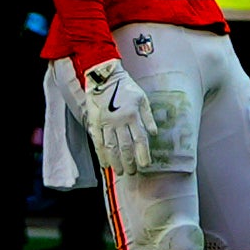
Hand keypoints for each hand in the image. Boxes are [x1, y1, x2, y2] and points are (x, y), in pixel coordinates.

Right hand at [80, 58, 156, 174]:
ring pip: (111, 147)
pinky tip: (105, 164)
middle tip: (132, 172)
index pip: (140, 139)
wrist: (104, 76)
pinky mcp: (94, 122)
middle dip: (129, 162)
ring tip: (120, 172)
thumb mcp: (142, 98)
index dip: (143, 154)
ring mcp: (105, 123)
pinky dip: (101, 154)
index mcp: (132, 115)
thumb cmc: (126, 87)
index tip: (145, 165)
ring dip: (116, 161)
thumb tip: (154, 134)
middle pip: (125, 146)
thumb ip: (148, 117)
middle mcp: (119, 121)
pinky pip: (98, 142)